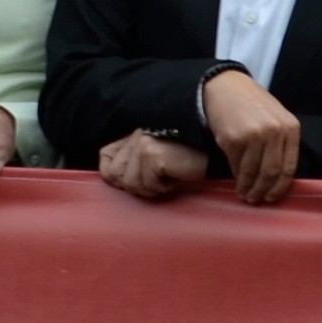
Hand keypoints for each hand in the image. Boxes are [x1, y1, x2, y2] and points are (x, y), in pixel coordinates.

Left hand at [98, 130, 212, 201]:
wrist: (216, 150)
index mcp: (132, 135)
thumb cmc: (189, 157)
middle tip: (161, 176)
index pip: (105, 159)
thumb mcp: (158, 156)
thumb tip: (114, 179)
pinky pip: (148, 186)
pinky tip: (178, 174)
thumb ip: (134, 162)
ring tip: (171, 174)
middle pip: (115, 176)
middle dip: (139, 184)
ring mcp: (142, 144)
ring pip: (131, 185)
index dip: (119, 177)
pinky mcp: (153, 155)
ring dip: (153, 187)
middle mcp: (135, 136)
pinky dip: (165, 187)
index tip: (142, 178)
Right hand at [198, 67, 304, 204]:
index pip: (289, 167)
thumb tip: (279, 179)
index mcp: (291, 127)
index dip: (280, 187)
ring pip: (252, 172)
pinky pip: (236, 165)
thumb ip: (282, 142)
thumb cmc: (253, 105)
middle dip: (263, 191)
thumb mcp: (276, 118)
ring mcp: (254, 134)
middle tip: (255, 199)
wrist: (226, 87)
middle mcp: (275, 131)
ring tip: (244, 193)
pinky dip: (235, 175)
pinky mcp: (234, 138)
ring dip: (247, 187)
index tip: (272, 198)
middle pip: (271, 173)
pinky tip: (235, 179)